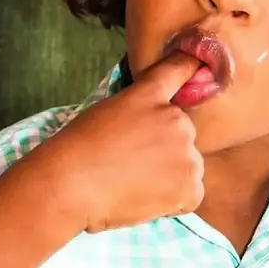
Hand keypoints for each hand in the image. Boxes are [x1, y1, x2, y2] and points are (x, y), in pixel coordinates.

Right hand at [42, 51, 204, 232]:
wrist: (71, 182)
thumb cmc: (76, 152)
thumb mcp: (105, 113)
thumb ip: (135, 114)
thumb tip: (147, 132)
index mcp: (149, 95)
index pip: (177, 71)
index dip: (189, 67)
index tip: (197, 65)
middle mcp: (175, 118)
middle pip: (183, 135)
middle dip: (166, 150)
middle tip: (132, 167)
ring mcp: (186, 152)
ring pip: (188, 167)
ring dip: (170, 177)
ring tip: (135, 185)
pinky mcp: (189, 185)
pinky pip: (191, 195)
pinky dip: (173, 202)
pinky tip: (146, 200)